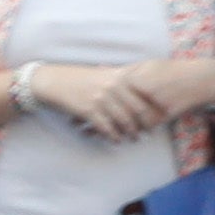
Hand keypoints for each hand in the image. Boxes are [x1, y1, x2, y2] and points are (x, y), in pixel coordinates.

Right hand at [51, 64, 172, 139]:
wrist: (54, 81)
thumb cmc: (80, 78)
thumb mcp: (105, 74)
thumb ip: (124, 77)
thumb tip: (144, 85)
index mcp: (120, 77)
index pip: (145, 95)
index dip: (154, 108)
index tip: (160, 117)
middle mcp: (113, 87)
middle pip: (137, 110)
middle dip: (145, 124)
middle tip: (150, 132)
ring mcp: (101, 99)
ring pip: (123, 120)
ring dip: (130, 132)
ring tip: (134, 138)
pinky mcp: (89, 110)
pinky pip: (106, 127)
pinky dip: (113, 136)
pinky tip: (116, 140)